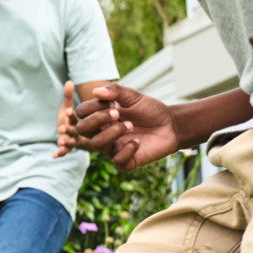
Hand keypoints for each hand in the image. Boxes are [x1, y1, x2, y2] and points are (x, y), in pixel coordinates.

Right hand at [59, 81, 180, 170]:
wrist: (171, 125)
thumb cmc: (150, 110)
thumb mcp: (133, 97)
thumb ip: (116, 92)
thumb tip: (95, 91)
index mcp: (101, 117)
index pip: (81, 113)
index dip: (92, 106)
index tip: (113, 102)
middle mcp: (103, 133)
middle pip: (82, 129)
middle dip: (97, 119)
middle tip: (118, 113)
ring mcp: (113, 148)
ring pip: (96, 144)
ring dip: (113, 132)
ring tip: (130, 126)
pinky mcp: (126, 161)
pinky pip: (117, 160)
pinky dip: (127, 150)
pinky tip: (138, 142)